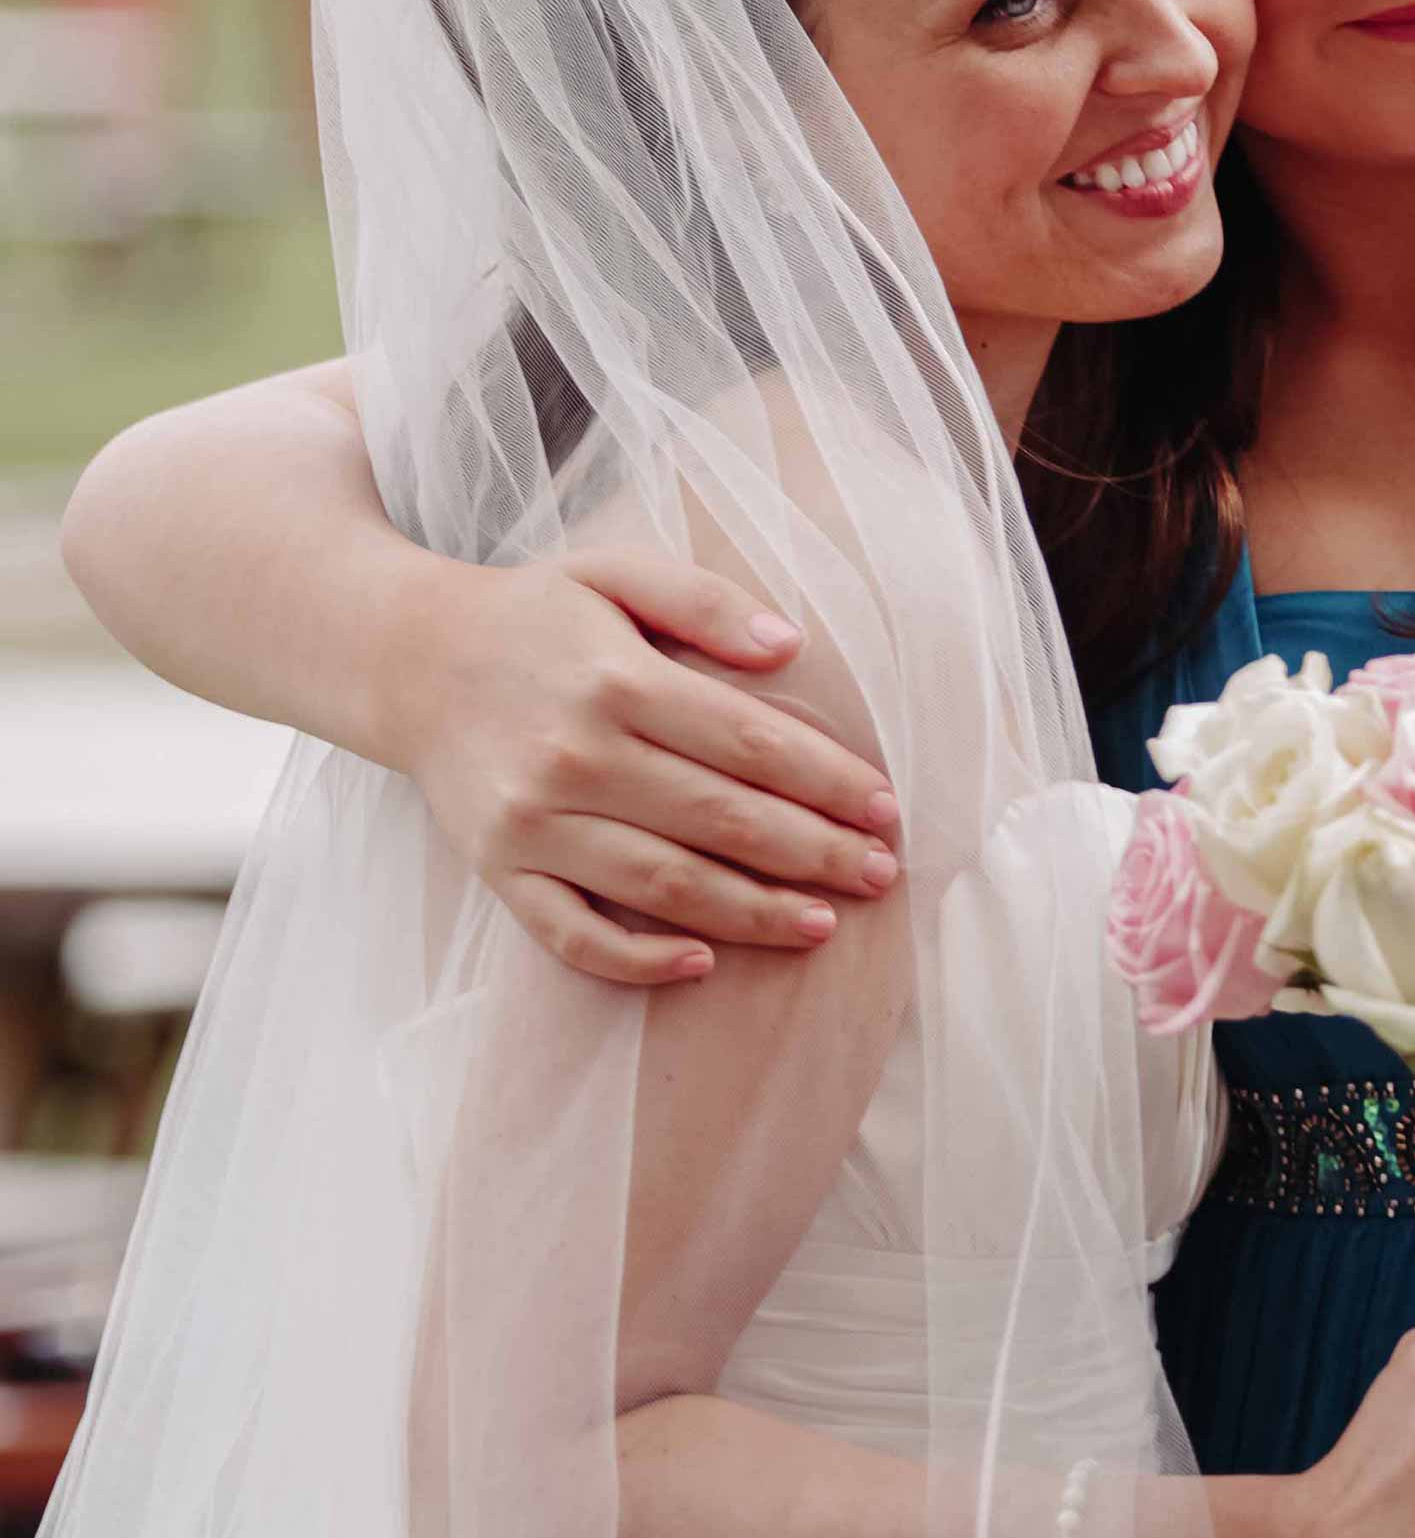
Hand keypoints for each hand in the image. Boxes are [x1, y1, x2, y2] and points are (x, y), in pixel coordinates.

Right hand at [377, 548, 900, 986]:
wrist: (404, 658)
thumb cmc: (535, 615)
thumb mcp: (617, 571)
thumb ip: (705, 600)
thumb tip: (790, 646)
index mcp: (617, 679)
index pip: (750, 742)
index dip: (828, 781)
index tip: (886, 808)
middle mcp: (574, 755)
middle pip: (720, 819)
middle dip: (814, 853)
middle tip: (882, 875)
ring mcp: (531, 822)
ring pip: (662, 885)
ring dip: (752, 913)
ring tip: (824, 924)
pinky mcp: (497, 870)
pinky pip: (570, 935)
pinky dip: (635, 960)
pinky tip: (703, 966)